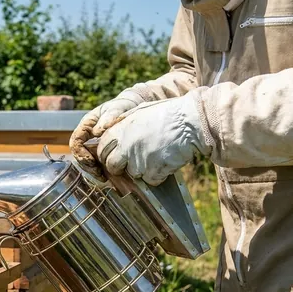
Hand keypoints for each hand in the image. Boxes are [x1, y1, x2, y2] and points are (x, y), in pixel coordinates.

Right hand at [69, 94, 141, 179]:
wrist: (136, 108)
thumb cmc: (124, 106)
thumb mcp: (117, 107)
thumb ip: (108, 117)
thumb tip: (97, 131)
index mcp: (87, 125)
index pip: (76, 141)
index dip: (80, 154)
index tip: (91, 162)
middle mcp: (88, 136)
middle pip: (80, 155)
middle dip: (87, 166)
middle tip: (100, 175)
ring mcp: (96, 144)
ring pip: (88, 161)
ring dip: (94, 171)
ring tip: (105, 178)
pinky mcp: (105, 151)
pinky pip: (100, 163)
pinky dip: (104, 170)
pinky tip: (112, 176)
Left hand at [96, 94, 210, 185]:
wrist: (190, 121)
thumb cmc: (167, 112)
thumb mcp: (139, 110)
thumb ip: (122, 122)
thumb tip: (108, 129)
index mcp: (119, 131)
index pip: (102, 150)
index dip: (108, 154)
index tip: (115, 155)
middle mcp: (126, 146)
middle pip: (112, 166)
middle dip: (120, 166)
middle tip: (133, 161)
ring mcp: (139, 160)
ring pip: (133, 174)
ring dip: (142, 169)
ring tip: (155, 155)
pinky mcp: (154, 171)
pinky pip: (151, 180)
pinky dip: (158, 175)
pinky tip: (165, 161)